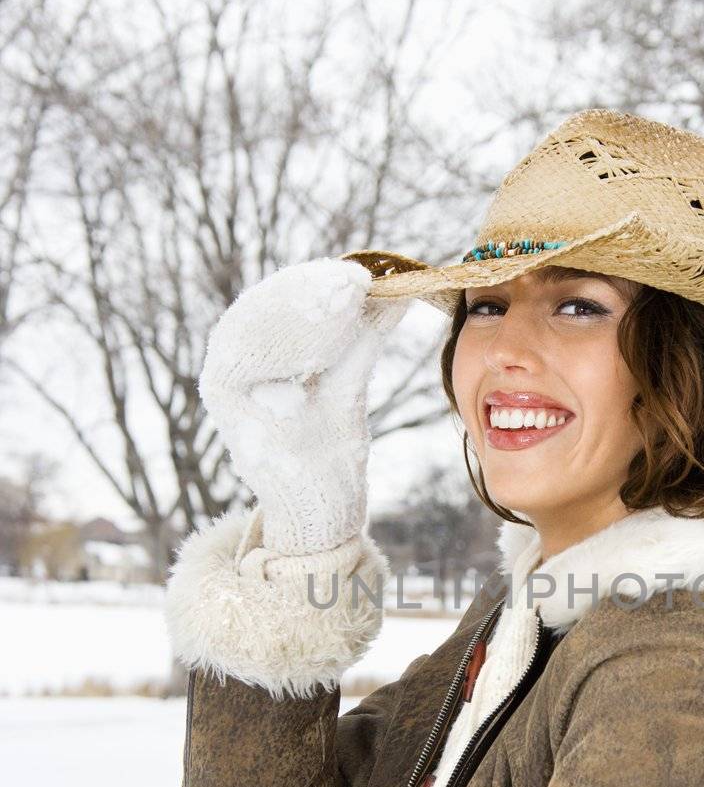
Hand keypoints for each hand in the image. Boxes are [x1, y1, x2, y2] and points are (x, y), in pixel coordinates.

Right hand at [199, 257, 407, 554]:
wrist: (324, 511)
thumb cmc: (332, 453)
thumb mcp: (350, 380)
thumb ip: (363, 337)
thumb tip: (397, 290)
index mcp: (258, 354)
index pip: (280, 302)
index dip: (317, 284)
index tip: (362, 274)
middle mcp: (233, 365)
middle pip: (261, 308)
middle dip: (310, 290)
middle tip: (356, 279)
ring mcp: (224, 385)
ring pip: (251, 328)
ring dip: (301, 310)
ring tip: (347, 299)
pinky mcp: (224, 407)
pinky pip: (245, 361)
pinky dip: (286, 345)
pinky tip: (327, 339)